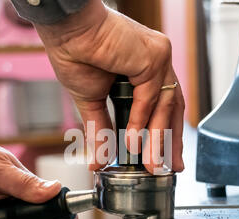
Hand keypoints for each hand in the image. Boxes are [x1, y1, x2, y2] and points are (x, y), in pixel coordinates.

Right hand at [34, 0, 184, 173]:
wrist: (66, 31)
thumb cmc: (76, 53)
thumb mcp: (91, 101)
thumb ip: (100, 129)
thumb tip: (98, 161)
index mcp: (143, 72)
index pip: (163, 108)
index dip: (164, 135)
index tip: (165, 158)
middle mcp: (156, 65)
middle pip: (173, 109)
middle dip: (171, 142)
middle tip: (169, 167)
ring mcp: (157, 59)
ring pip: (165, 106)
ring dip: (158, 139)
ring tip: (151, 165)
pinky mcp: (153, 57)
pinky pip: (149, 97)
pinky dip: (141, 121)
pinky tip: (132, 142)